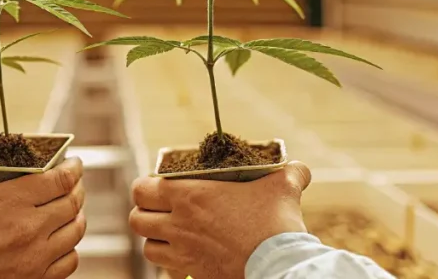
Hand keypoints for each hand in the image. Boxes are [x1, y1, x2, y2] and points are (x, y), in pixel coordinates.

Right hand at [0, 158, 86, 278]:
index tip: (75, 165)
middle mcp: (30, 226)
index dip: (73, 169)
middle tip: (75, 186)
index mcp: (10, 199)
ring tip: (73, 213)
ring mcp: (35, 256)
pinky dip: (70, 251)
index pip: (60, 179)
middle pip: (72, 204)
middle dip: (78, 191)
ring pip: (75, 233)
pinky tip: (64, 246)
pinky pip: (67, 263)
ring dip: (77, 219)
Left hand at [129, 161, 311, 278]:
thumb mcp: (283, 187)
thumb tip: (300, 169)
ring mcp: (183, 253)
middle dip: (144, 214)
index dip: (145, 187)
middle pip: (137, 219)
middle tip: (161, 211)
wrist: (277, 264)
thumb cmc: (275, 222)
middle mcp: (178, 224)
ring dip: (155, 240)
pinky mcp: (192, 273)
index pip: (142, 189)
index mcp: (189, 196)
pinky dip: (170, 263)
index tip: (158, 187)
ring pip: (147, 248)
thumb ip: (290, 174)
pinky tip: (186, 256)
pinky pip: (166, 270)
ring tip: (170, 234)